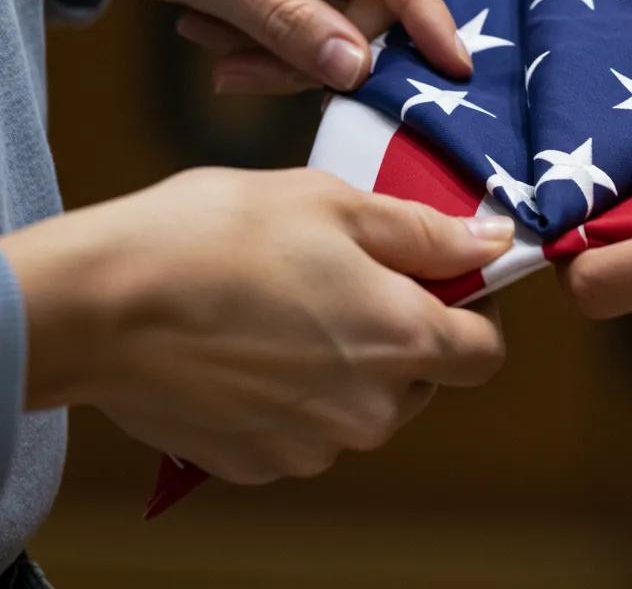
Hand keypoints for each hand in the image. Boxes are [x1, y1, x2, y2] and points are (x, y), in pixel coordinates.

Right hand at [3, 169, 509, 482]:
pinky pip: (307, 428)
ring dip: (349, 361)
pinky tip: (253, 345)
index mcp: (403, 342)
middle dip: (405, 328)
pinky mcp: (259, 463)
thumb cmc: (222, 237)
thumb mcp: (337, 205)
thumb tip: (491, 241)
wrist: (103, 305)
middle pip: (424, 377)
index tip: (442, 276)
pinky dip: (298, 392)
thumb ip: (427, 232)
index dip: (476, 308)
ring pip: (364, 404)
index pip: (485, 351)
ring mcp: (312, 445)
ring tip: (289, 304)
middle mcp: (369, 411)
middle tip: (351, 274)